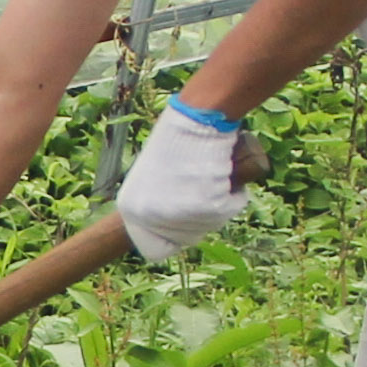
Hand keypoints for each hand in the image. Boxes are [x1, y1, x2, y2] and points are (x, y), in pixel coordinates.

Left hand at [116, 100, 253, 264]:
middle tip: (202, 187)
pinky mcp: (208, 208)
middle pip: (186, 239)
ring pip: (210, 225)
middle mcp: (151, 217)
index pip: (155, 247)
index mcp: (131, 211)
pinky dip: (235, 194)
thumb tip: (167, 224)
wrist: (196, 119)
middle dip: (200, 219)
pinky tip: (225, 173)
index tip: (184, 212)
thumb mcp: (153, 176)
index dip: (175, 233)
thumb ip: (156, 202)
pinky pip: (230, 209)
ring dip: (218, 204)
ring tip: (211, 173)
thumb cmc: (177, 140)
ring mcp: (179, 215)